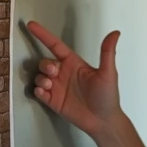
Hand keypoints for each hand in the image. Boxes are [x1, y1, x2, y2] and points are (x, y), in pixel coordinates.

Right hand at [26, 20, 122, 139]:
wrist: (103, 121)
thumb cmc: (107, 96)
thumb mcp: (108, 72)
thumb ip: (107, 52)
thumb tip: (115, 33)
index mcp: (74, 63)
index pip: (55, 45)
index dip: (43, 35)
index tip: (31, 25)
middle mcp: (64, 73)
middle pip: (45, 62)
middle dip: (45, 64)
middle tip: (54, 72)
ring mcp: (58, 87)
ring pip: (40, 76)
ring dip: (41, 79)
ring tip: (51, 86)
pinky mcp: (53, 101)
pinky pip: (38, 92)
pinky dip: (38, 90)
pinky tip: (46, 93)